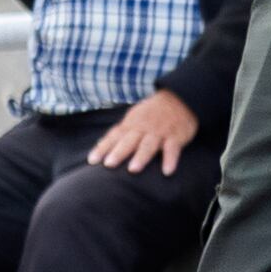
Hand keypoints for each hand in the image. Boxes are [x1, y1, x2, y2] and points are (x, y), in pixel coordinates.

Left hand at [84, 89, 200, 174]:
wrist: (179, 99)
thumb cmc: (151, 113)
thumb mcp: (133, 118)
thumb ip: (119, 133)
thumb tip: (100, 145)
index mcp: (131, 124)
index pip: (114, 137)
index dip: (102, 148)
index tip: (91, 160)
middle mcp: (143, 128)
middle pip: (129, 141)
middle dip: (118, 152)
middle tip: (108, 164)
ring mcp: (159, 132)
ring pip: (148, 145)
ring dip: (141, 157)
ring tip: (133, 170)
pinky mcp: (175, 137)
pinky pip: (172, 149)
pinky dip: (170, 160)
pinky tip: (167, 172)